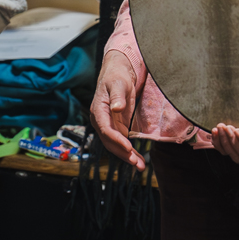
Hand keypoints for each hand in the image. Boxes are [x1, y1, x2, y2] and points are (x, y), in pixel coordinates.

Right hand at [90, 50, 145, 170]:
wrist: (118, 73)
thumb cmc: (117, 76)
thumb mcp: (118, 83)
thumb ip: (117, 96)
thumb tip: (116, 108)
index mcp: (98, 111)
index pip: (105, 129)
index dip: (116, 140)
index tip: (128, 148)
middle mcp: (100, 121)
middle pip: (110, 142)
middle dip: (123, 153)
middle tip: (136, 163)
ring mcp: (108, 125)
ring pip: (116, 146)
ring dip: (127, 156)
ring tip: (141, 166)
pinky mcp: (117, 127)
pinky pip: (122, 143)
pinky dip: (130, 152)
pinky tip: (140, 160)